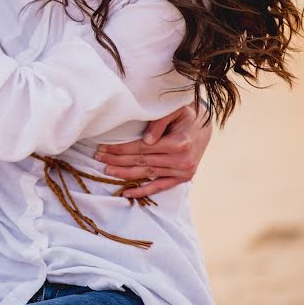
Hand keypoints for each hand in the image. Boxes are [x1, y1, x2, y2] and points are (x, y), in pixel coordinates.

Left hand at [94, 104, 212, 198]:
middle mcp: (181, 161)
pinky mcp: (183, 178)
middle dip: (117, 159)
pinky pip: (160, 187)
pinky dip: (143, 191)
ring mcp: (183, 172)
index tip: (103, 147)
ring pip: (146, 174)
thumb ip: (159, 123)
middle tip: (98, 157)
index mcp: (179, 143)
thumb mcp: (174, 110)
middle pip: (141, 161)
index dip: (120, 148)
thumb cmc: (186, 114)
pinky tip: (127, 193)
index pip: (141, 148)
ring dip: (124, 173)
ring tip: (106, 169)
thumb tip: (146, 140)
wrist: (205, 125)